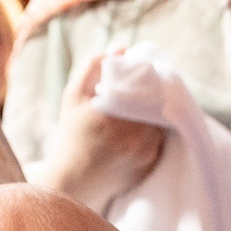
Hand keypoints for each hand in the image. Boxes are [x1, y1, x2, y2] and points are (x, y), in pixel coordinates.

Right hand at [34, 45, 164, 209]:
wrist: (73, 181)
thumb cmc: (70, 136)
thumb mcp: (73, 96)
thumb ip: (93, 66)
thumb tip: (121, 48)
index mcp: (116, 111)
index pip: (147, 82)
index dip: (146, 74)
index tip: (140, 71)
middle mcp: (135, 132)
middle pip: (157, 101)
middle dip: (150, 94)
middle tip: (139, 91)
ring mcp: (146, 150)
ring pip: (160, 120)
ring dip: (152, 113)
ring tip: (134, 113)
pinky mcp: (150, 163)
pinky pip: (159, 140)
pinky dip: (152, 132)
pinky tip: (134, 133)